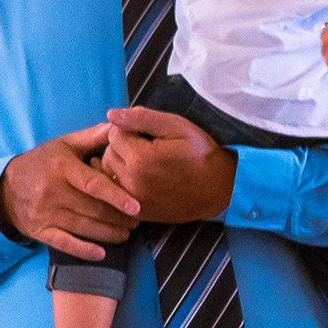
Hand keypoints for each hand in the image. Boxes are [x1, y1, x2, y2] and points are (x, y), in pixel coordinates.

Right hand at [0, 126, 141, 264]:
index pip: (93, 184)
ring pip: (84, 227)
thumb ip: (93, 137)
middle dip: (119, 218)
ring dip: (109, 234)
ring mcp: (45, 213)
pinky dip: (84, 250)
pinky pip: (64, 243)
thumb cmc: (42, 162)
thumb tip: (119, 126)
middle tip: (138, 221)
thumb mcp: (64, 145)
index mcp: (61, 168)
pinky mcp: (39, 231)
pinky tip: (101, 253)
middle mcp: (52, 192)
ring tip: (126, 233)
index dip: (116, 196)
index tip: (137, 206)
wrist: (5, 187)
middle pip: (93, 209)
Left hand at [98, 106, 238, 224]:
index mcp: (141, 159)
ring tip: (143, 162)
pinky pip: (116, 192)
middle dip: (122, 146)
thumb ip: (141, 118)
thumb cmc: (200, 154)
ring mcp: (133, 201)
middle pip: (107, 153)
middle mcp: (132, 182)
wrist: (219, 189)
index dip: (128, 129)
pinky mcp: (136, 213)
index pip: (113, 134)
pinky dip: (122, 182)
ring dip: (119, 164)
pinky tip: (141, 177)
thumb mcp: (177, 127)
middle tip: (146, 147)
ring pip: (108, 173)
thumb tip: (110, 114)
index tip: (146, 133)